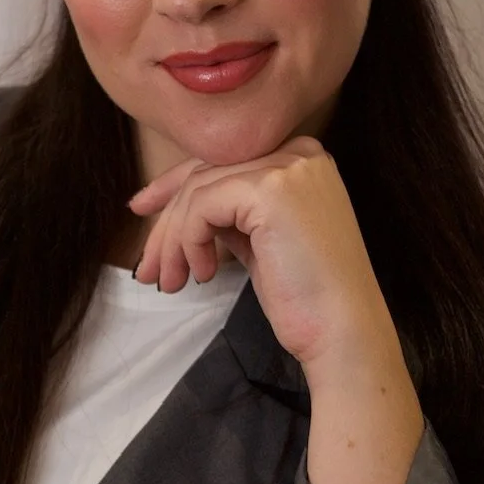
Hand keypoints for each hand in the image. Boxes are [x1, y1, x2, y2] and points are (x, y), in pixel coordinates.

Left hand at [128, 138, 392, 377]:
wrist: (342, 331)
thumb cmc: (304, 296)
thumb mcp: (259, 240)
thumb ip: (229, 213)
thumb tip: (174, 208)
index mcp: (302, 159)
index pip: (222, 162)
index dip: (174, 186)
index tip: (141, 210)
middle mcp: (299, 152)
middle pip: (206, 173)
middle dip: (167, 222)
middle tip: (149, 268)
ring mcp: (288, 166)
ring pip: (198, 191)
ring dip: (173, 241)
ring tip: (170, 282)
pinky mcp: (271, 189)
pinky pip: (202, 205)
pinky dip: (189, 241)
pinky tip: (202, 274)